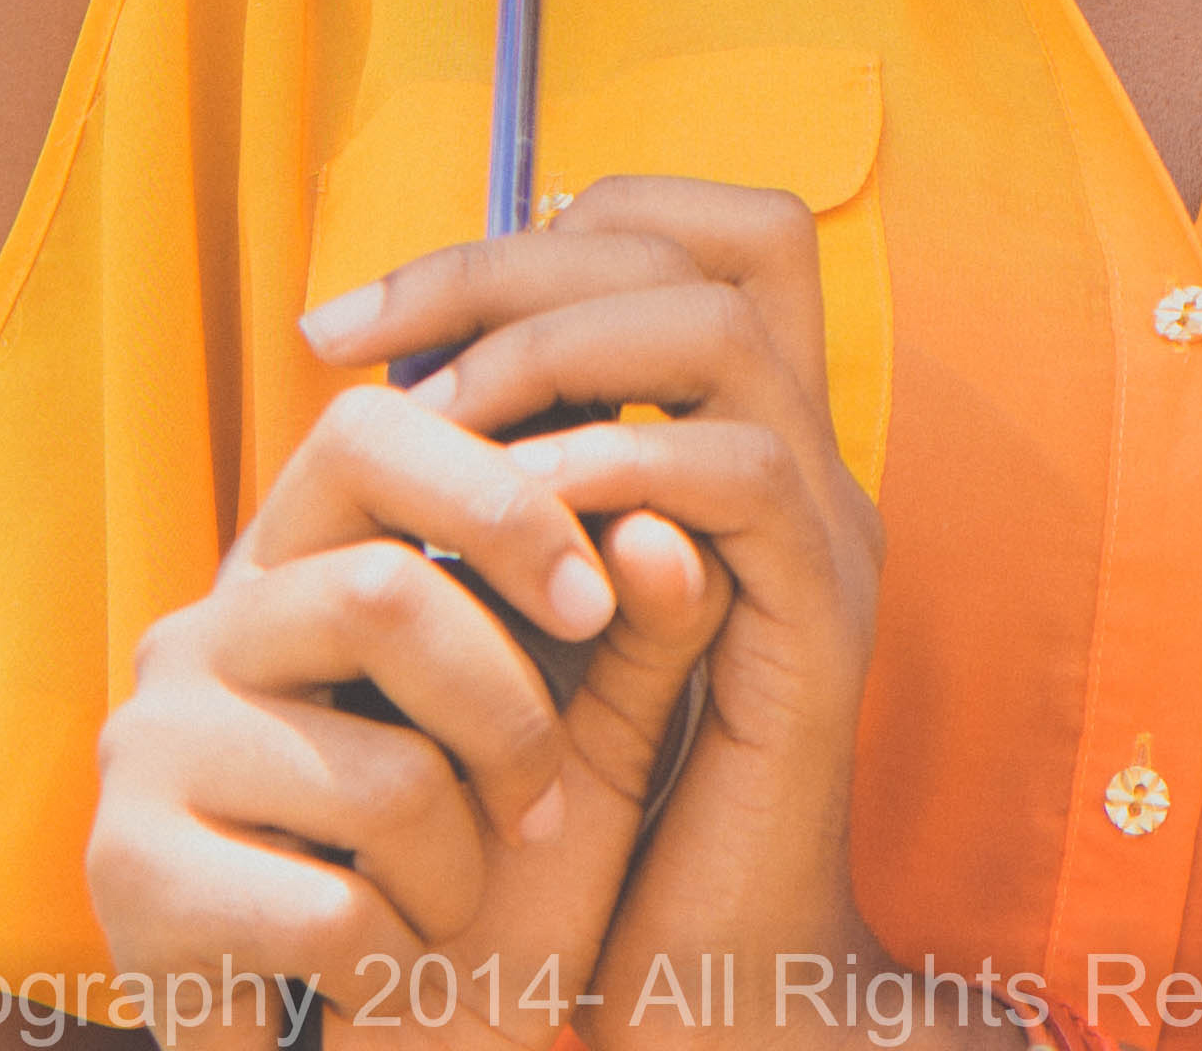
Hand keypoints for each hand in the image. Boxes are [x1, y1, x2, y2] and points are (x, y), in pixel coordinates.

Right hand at [89, 368, 728, 1050]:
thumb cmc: (475, 886)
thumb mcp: (569, 749)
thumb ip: (625, 629)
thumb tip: (670, 524)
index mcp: (291, 570)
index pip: (365, 432)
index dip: (496, 497)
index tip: (595, 598)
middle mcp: (200, 633)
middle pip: (383, 593)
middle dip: (510, 720)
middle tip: (538, 812)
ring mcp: (149, 748)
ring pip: (380, 773)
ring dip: (460, 875)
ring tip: (442, 916)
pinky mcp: (129, 873)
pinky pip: (332, 907)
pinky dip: (402, 963)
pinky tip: (378, 974)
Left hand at [298, 180, 922, 1050]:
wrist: (697, 989)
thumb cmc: (589, 808)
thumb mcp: (528, 616)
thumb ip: (516, 493)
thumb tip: (420, 366)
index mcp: (745, 442)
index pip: (698, 229)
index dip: (538, 227)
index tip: (376, 313)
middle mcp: (807, 464)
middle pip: (720, 238)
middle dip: (518, 261)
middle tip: (373, 342)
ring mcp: (827, 540)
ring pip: (726, 328)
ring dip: (555, 353)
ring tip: (442, 427)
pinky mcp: (820, 631)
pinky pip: (742, 476)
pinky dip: (611, 469)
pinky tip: (510, 518)